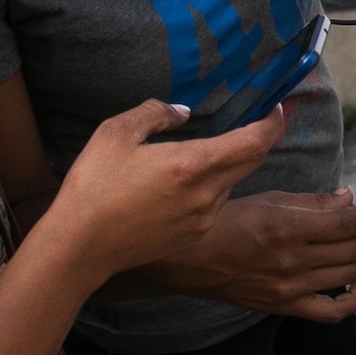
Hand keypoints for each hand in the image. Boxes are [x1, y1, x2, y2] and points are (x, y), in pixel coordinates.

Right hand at [43, 101, 288, 282]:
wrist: (81, 246)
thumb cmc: (94, 186)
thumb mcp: (116, 133)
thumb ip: (155, 114)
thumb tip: (182, 112)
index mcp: (193, 165)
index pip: (254, 142)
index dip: (271, 123)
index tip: (274, 108)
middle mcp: (207, 195)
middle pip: (250, 163)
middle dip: (255, 141)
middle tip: (248, 122)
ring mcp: (203, 219)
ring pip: (230, 184)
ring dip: (227, 167)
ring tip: (198, 155)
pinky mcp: (193, 236)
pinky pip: (214, 205)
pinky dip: (209, 189)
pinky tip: (180, 186)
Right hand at [203, 189, 355, 320]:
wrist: (188, 260)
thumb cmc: (224, 222)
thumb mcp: (268, 199)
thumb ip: (313, 201)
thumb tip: (350, 199)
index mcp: (286, 228)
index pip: (348, 223)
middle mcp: (292, 260)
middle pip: (353, 248)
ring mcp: (290, 288)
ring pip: (348, 274)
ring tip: (353, 242)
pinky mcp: (285, 307)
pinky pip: (332, 312)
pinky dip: (355, 298)